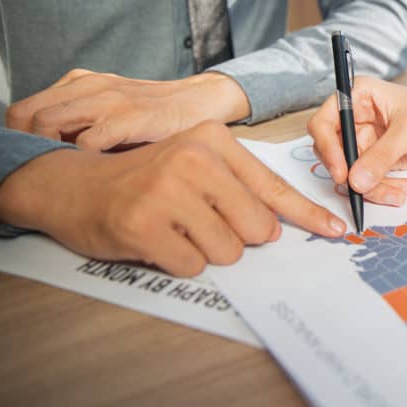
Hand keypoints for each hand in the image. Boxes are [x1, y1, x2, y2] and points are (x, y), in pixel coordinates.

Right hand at [0, 121, 345, 276]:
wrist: (71, 184)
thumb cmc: (144, 178)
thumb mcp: (194, 164)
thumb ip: (238, 189)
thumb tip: (283, 227)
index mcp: (213, 140)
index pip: (273, 187)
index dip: (307, 215)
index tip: (335, 231)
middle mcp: (195, 160)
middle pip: (257, 228)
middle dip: (236, 237)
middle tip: (201, 222)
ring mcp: (168, 191)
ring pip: (227, 251)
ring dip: (204, 250)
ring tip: (175, 227)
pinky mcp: (144, 225)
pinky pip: (192, 265)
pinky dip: (177, 262)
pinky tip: (155, 239)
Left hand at [5, 68, 250, 149]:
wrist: (203, 101)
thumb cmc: (157, 115)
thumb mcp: (113, 108)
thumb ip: (83, 121)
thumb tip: (51, 157)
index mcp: (81, 83)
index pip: (24, 109)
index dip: (21, 139)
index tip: (36, 162)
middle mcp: (89, 85)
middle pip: (26, 115)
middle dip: (26, 147)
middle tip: (46, 171)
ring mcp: (109, 98)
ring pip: (47, 123)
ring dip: (48, 153)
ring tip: (66, 173)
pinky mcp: (131, 116)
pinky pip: (87, 141)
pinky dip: (83, 160)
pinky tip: (96, 173)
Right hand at [307, 77, 406, 202]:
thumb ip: (382, 156)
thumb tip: (356, 181)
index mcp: (357, 97)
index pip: (324, 123)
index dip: (327, 149)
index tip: (341, 173)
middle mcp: (355, 119)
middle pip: (333, 153)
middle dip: (350, 175)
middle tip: (366, 190)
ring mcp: (364, 142)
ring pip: (351, 173)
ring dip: (372, 188)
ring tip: (399, 193)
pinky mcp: (375, 160)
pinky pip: (368, 182)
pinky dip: (383, 190)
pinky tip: (405, 190)